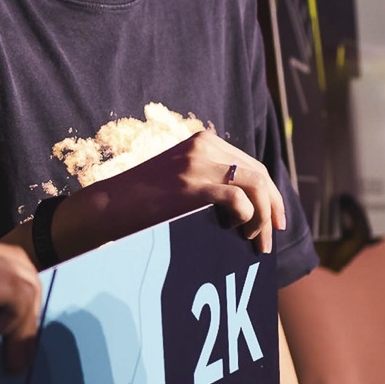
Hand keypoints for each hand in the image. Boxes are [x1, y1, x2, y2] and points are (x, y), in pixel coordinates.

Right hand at [0, 240, 43, 372]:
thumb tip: (13, 321)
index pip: (8, 260)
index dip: (21, 298)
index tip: (12, 337)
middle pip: (20, 264)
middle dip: (28, 307)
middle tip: (17, 350)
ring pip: (21, 277)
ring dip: (24, 319)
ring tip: (10, 353)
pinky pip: (14, 291)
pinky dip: (19, 320)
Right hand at [79, 130, 286, 253]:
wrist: (109, 206)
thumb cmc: (142, 199)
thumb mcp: (179, 176)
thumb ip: (208, 177)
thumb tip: (245, 204)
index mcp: (203, 141)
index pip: (251, 164)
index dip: (271, 194)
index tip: (275, 219)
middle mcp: (204, 147)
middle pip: (259, 175)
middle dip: (273, 207)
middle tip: (272, 235)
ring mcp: (198, 165)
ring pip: (256, 187)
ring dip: (262, 218)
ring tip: (256, 242)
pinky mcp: (192, 187)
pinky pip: (239, 201)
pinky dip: (247, 219)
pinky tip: (238, 233)